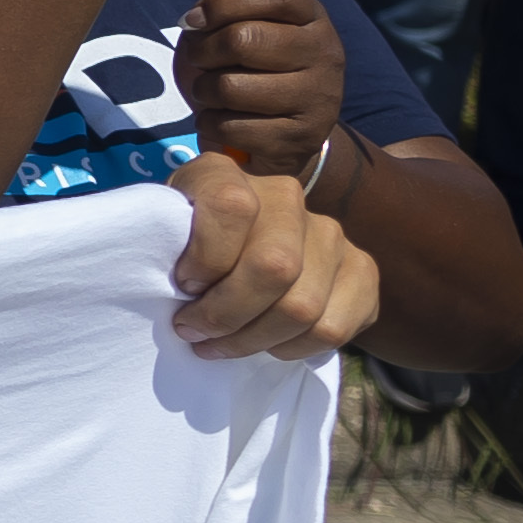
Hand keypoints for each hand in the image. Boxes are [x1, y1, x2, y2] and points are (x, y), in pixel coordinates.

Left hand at [166, 153, 377, 359]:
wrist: (235, 252)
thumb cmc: (182, 249)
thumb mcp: (160, 236)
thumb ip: (163, 246)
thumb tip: (170, 290)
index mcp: (225, 174)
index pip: (230, 206)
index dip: (205, 257)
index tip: (182, 286)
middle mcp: (285, 195)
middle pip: (274, 267)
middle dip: (226, 315)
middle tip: (194, 333)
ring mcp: (329, 232)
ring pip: (302, 307)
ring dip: (252, 340)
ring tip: (221, 345)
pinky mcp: (361, 269)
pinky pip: (332, 328)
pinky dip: (291, 348)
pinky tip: (265, 343)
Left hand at [177, 0, 346, 176]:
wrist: (288, 136)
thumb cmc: (254, 70)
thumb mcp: (241, 27)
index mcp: (311, 15)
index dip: (223, 2)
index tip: (193, 19)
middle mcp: (325, 51)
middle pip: (242, 39)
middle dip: (202, 53)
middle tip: (199, 61)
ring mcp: (319, 96)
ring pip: (230, 86)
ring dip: (204, 91)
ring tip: (212, 93)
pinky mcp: (301, 136)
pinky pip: (230, 125)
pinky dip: (212, 124)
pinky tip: (225, 121)